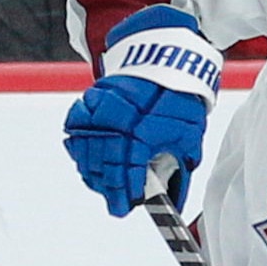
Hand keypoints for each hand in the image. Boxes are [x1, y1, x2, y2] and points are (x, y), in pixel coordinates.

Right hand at [63, 5, 220, 217]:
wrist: (166, 57)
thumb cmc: (181, 97)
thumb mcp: (189, 137)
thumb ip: (180, 172)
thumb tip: (174, 202)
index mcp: (142, 135)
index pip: (128, 175)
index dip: (126, 195)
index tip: (126, 208)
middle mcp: (117, 125)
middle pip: (105, 168)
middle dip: (110, 190)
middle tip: (115, 203)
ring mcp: (99, 113)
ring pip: (87, 154)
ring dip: (94, 173)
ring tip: (104, 185)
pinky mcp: (89, 101)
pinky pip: (77, 134)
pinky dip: (81, 150)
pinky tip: (91, 161)